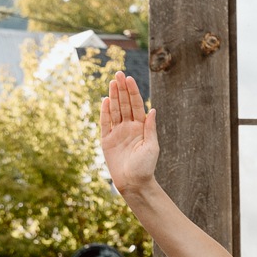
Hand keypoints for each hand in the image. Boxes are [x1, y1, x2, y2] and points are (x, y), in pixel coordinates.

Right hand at [100, 72, 158, 199]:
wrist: (134, 183)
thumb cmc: (146, 167)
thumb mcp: (152, 146)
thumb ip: (150, 128)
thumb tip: (152, 110)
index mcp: (141, 127)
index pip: (136, 105)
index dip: (132, 92)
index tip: (129, 78)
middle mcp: (129, 127)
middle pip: (124, 104)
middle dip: (121, 89)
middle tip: (118, 74)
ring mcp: (117, 133)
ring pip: (114, 110)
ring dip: (113, 97)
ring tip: (112, 82)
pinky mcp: (107, 140)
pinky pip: (105, 123)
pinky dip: (104, 112)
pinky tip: (105, 100)